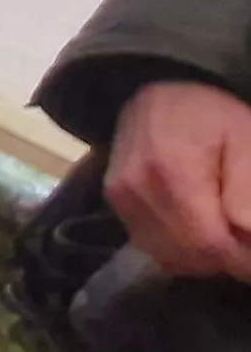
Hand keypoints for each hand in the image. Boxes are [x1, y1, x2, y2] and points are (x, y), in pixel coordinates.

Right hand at [111, 78, 250, 280]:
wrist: (158, 92)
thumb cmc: (211, 114)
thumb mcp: (245, 139)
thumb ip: (247, 187)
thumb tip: (247, 234)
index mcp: (171, 170)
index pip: (210, 243)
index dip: (243, 259)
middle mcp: (135, 189)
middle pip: (190, 255)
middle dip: (227, 259)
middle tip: (246, 240)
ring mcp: (120, 197)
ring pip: (170, 257)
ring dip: (204, 258)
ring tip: (225, 233)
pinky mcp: (114, 202)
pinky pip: (152, 246)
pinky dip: (181, 250)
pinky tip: (198, 228)